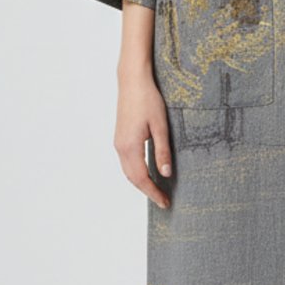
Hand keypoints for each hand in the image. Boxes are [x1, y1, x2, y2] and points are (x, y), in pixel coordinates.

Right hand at [115, 63, 173, 208]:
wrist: (132, 81)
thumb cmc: (148, 100)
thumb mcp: (161, 126)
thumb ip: (162, 151)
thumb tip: (166, 174)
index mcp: (130, 146)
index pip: (142, 178)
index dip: (153, 192)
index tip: (165, 202)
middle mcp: (121, 147)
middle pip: (133, 178)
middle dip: (148, 191)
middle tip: (163, 200)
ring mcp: (119, 142)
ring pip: (128, 171)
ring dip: (142, 182)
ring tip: (157, 189)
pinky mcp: (121, 137)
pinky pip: (127, 162)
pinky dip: (137, 172)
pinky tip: (148, 172)